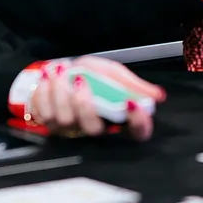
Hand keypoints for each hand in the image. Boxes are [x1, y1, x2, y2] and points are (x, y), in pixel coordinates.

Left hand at [22, 56, 164, 141]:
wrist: (61, 70)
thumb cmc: (89, 74)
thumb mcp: (112, 72)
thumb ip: (131, 83)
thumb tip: (157, 96)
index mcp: (117, 117)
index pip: (137, 132)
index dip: (138, 122)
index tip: (131, 103)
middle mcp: (96, 128)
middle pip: (94, 129)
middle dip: (85, 104)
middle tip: (81, 81)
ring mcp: (72, 129)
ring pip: (66, 120)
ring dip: (61, 91)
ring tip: (61, 74)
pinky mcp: (50, 125)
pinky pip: (46, 114)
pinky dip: (45, 93)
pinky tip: (48, 82)